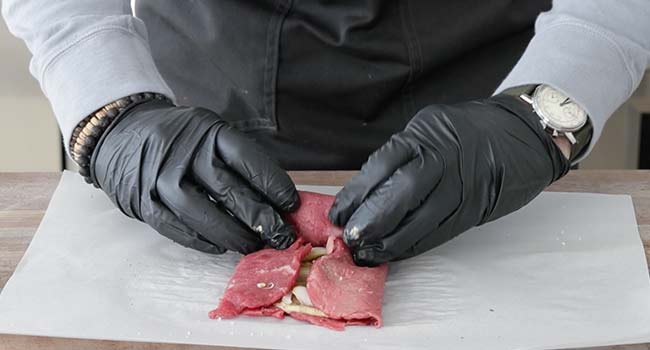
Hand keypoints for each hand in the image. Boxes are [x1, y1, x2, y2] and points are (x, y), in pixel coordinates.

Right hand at [91, 99, 298, 253]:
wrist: (120, 132)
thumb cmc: (177, 138)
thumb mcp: (206, 133)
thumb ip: (233, 160)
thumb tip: (273, 198)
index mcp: (207, 131)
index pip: (247, 159)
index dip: (272, 184)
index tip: (290, 204)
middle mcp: (184, 153)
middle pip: (229, 189)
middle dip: (261, 217)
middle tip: (281, 236)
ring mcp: (161, 178)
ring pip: (203, 212)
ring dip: (233, 234)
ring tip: (253, 246)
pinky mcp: (144, 201)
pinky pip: (176, 227)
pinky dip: (200, 240)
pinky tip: (220, 247)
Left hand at [329, 95, 569, 265]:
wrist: (522, 134)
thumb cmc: (467, 132)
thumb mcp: (430, 128)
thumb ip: (400, 156)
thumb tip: (364, 194)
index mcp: (426, 133)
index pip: (383, 163)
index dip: (357, 192)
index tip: (338, 213)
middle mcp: (444, 157)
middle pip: (403, 191)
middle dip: (372, 218)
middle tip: (351, 237)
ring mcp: (462, 183)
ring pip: (422, 217)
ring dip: (391, 240)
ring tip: (368, 252)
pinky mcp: (475, 207)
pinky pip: (440, 231)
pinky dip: (415, 245)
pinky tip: (395, 253)